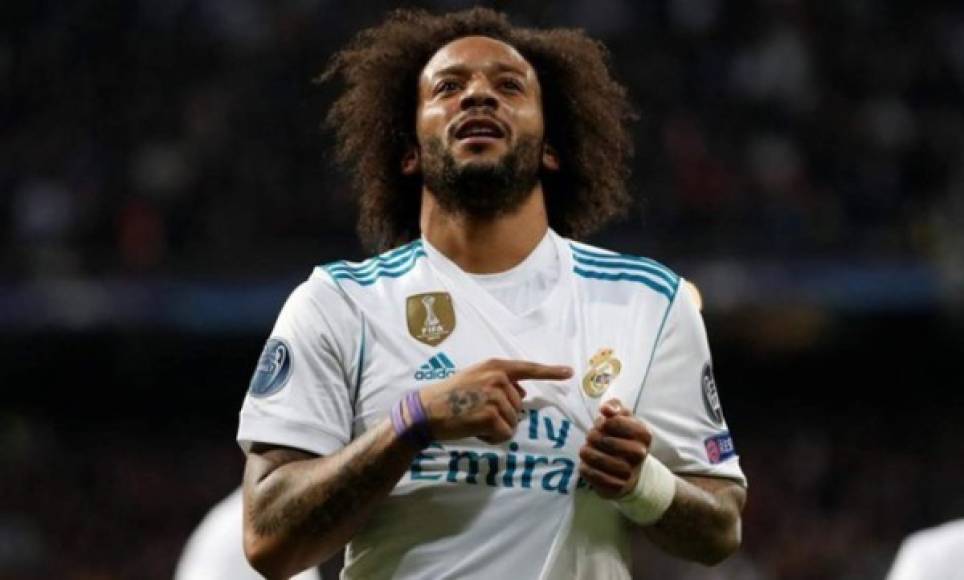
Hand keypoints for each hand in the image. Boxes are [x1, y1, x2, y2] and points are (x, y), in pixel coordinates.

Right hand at [419, 358, 572, 443]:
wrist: (426, 411)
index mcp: (495, 366)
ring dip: (496, 428)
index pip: (528, 369)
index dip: (550, 372)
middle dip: (502, 415)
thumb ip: (499, 383)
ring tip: (473, 420)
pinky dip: (493, 438)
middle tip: (475, 412)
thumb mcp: (475, 379)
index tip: (569, 373)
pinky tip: (475, 430)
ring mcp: (495, 396)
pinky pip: (506, 434)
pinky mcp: (491, 416)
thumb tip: (523, 395)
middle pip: (520, 406)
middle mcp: (498, 378)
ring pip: (514, 422)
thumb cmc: (448, 397)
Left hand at [579, 399, 651, 498]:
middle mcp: (640, 454)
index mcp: (644, 434)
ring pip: (602, 461)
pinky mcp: (619, 487)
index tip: (602, 425)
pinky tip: (585, 464)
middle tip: (590, 437)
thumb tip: (606, 410)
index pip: (616, 422)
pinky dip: (587, 470)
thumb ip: (614, 407)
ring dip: (588, 453)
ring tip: (585, 450)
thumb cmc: (622, 438)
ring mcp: (630, 472)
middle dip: (593, 437)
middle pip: (608, 442)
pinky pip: (597, 478)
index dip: (603, 423)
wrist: (630, 472)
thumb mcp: (622, 418)